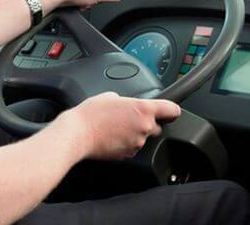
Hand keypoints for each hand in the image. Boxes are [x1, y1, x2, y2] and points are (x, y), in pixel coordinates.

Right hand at [63, 92, 180, 160]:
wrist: (77, 134)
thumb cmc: (90, 114)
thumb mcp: (110, 96)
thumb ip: (126, 100)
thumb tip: (126, 104)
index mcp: (143, 109)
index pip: (172, 110)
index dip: (171, 110)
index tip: (170, 112)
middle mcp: (144, 127)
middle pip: (157, 126)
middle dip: (146, 122)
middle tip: (129, 118)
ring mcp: (137, 142)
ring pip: (143, 137)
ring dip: (134, 133)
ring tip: (115, 127)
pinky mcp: (128, 154)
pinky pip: (132, 147)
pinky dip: (125, 142)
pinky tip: (112, 137)